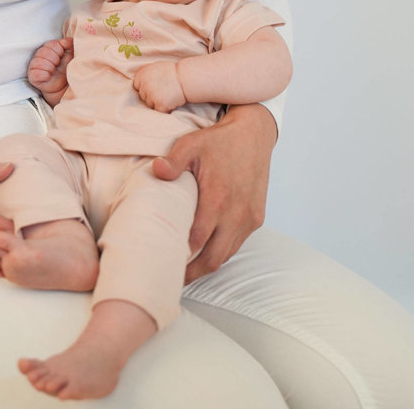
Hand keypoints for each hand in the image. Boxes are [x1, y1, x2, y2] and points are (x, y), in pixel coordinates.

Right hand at [27, 38, 73, 105]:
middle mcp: (39, 55)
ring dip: (50, 68)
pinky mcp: (32, 77)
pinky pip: (35, 73)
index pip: (52, 44)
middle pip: (44, 52)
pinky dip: (44, 75)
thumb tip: (66, 41)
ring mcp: (34, 66)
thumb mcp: (71, 55)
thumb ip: (70, 45)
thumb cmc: (67, 68)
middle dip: (54, 60)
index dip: (59, 51)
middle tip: (57, 65)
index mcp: (48, 48)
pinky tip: (48, 77)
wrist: (65, 85)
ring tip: (53, 71)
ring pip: (39, 62)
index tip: (62, 57)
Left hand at [133, 61, 185, 112]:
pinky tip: (171, 101)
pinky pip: (158, 110)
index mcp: (141, 75)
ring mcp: (151, 95)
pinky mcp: (159, 104)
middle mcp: (144, 85)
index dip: (146, 88)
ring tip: (168, 96)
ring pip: (150, 104)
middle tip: (164, 91)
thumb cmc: (174, 72)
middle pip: (143, 96)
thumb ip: (146, 76)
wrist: (187, 77)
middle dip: (151, 96)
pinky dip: (164, 108)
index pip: (137, 86)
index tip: (154, 87)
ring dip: (157, 103)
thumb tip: (139, 85)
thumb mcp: (156, 68)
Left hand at [152, 104, 276, 282]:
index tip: (162, 265)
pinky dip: (222, 250)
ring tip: (186, 270)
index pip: (195, 241)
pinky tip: (206, 251)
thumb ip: (173, 161)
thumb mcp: (192, 144)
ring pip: (227, 254)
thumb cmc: (220, 140)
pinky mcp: (257, 217)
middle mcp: (236, 213)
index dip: (179, 258)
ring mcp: (249, 217)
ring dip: (207, 264)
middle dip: (192, 273)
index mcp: (218, 199)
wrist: (254, 134)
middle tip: (172, 280)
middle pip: (212, 258)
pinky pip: (238, 242)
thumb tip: (156, 171)